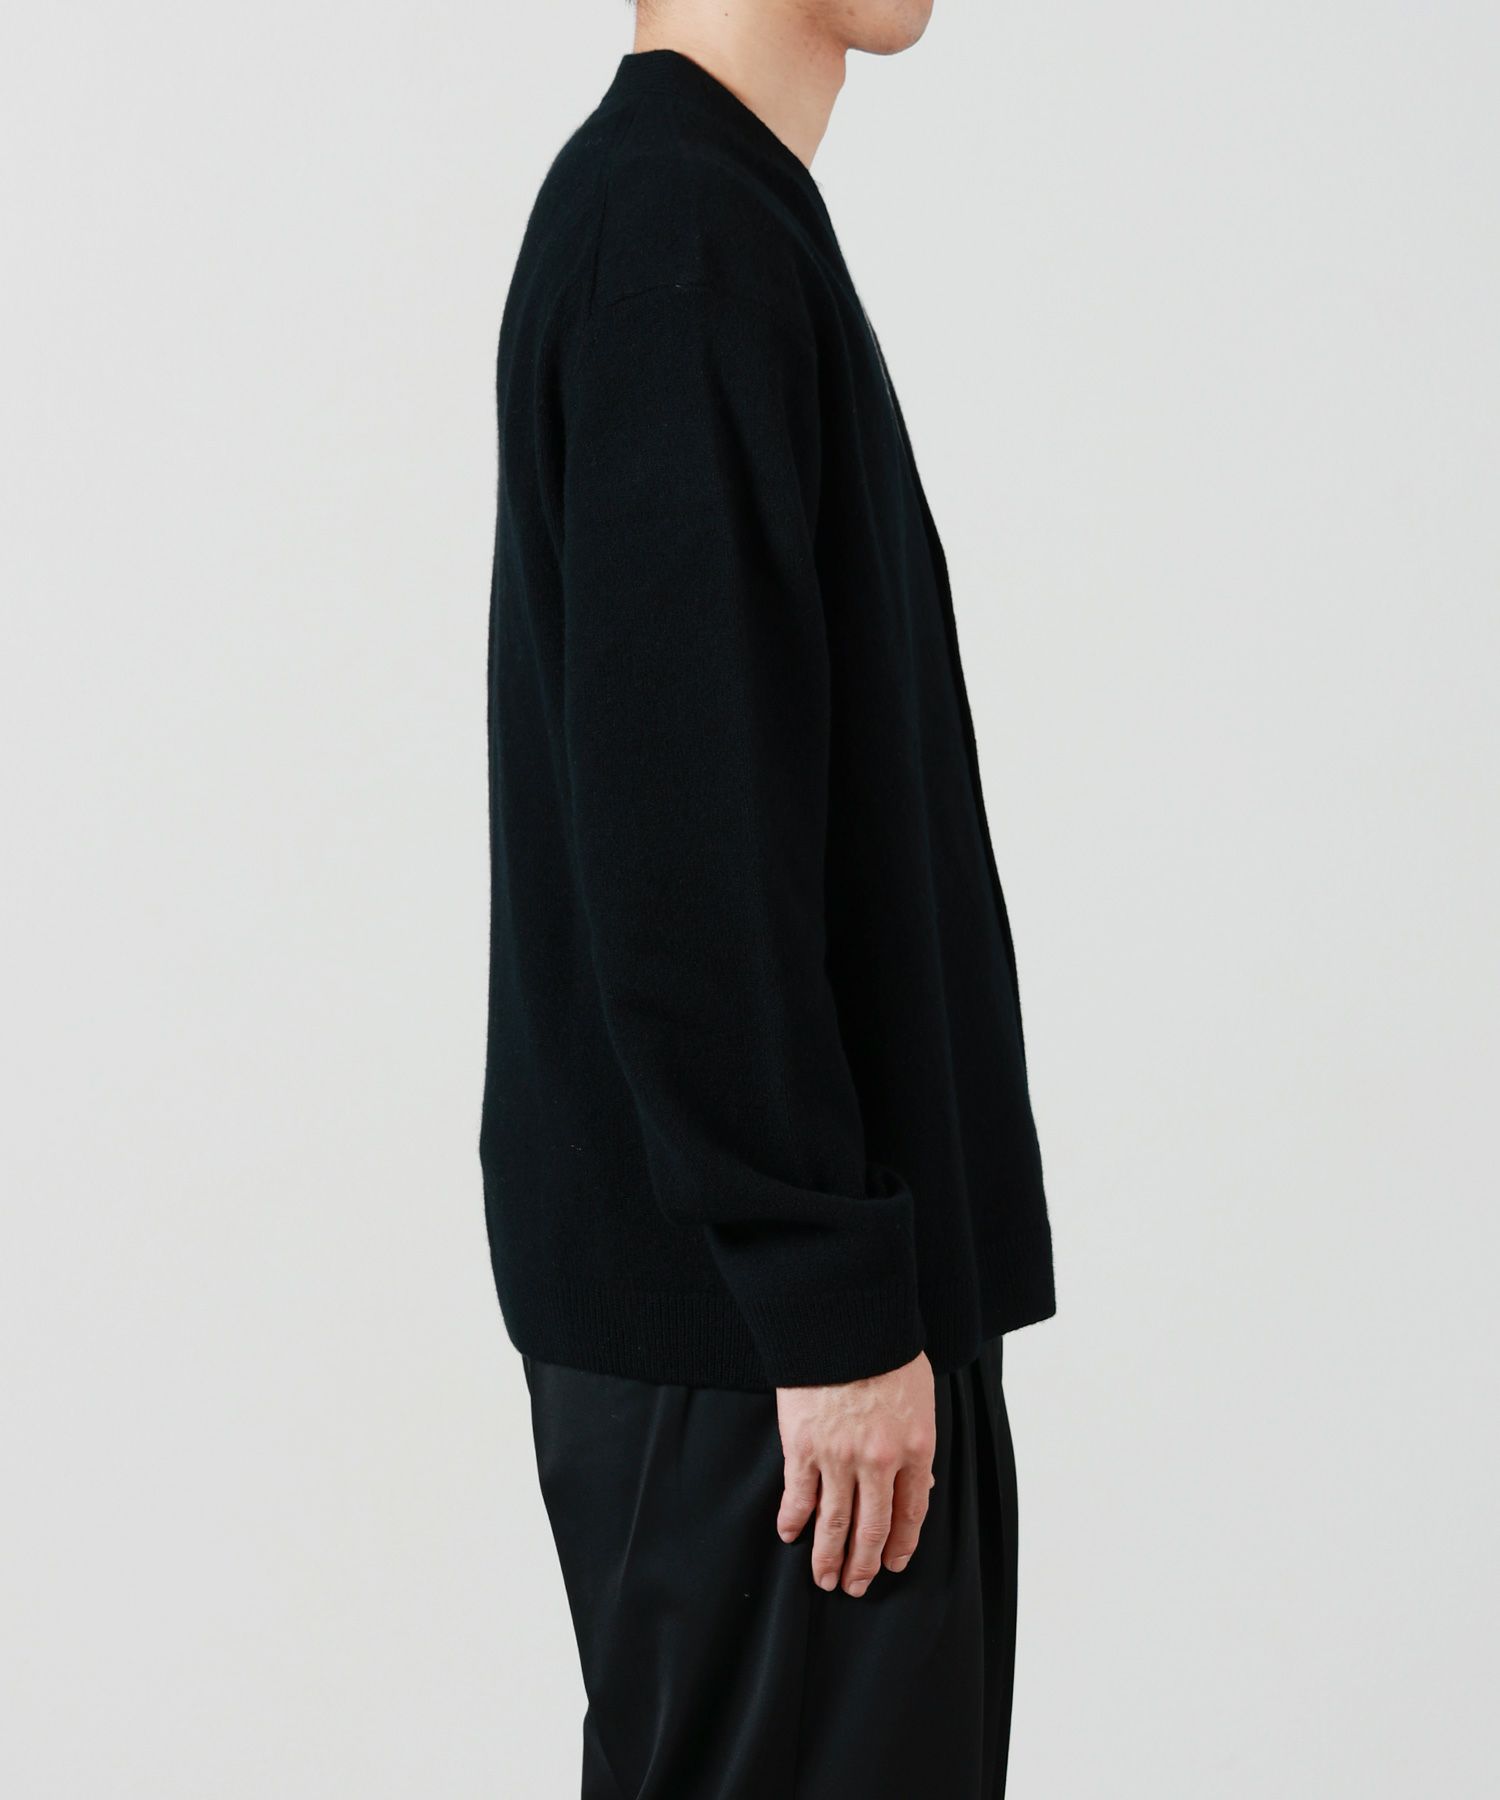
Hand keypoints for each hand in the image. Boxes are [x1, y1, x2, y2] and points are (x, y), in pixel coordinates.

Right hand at [775, 1351, 935, 1596]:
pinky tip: (790, 1535)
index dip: (901, 1543)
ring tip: (824, 1579)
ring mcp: (839, 1457)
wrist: (845, 1321)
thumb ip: (918, 1442)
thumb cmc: (886, 1350)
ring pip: (834, 1522)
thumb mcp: (920, 1397)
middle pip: (872, 1527)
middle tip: (855, 1588)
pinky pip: (798, 1496)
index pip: (912, 1511)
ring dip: (828, 1556)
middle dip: (863, 1564)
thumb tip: (921, 1484)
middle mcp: (880, 1461)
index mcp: (916, 1447)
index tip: (892, 1563)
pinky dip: (793, 1520)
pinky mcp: (803, 1446)